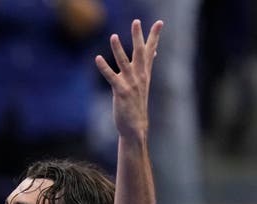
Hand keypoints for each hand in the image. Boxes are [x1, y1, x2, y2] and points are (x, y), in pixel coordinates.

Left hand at [95, 20, 162, 140]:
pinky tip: (97, 58)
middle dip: (138, 36)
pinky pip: (111, 77)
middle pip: (140, 52)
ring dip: (118, 49)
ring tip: (113, 36)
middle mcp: (140, 77)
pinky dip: (104, 67)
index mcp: (144, 74)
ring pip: (124, 62)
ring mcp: (131, 84)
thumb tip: (153, 53)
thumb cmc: (136, 106)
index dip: (155, 36)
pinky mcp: (121, 91)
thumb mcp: (143, 84)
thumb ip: (146, 67)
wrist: (136, 128)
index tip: (159, 22)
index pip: (151, 51)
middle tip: (136, 21)